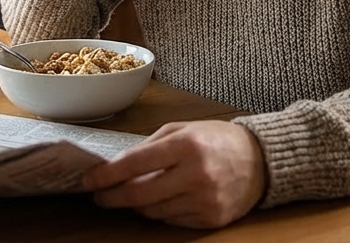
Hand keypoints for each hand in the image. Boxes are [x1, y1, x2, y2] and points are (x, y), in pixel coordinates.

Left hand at [83, 120, 266, 228]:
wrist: (261, 160)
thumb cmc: (217, 140)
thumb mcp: (184, 129)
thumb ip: (150, 145)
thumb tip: (117, 165)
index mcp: (186, 145)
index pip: (134, 163)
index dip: (106, 175)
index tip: (88, 180)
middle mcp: (195, 174)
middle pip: (139, 195)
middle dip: (112, 197)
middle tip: (99, 196)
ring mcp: (205, 200)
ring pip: (153, 212)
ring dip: (136, 206)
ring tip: (131, 195)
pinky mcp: (211, 219)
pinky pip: (172, 221)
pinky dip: (160, 212)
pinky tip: (161, 200)